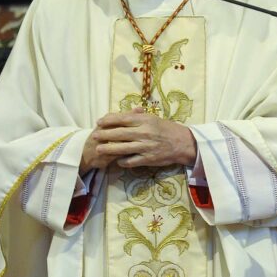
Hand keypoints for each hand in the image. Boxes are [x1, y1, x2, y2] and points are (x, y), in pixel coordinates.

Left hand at [80, 108, 196, 172]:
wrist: (182, 143)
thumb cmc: (165, 128)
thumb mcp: (152, 118)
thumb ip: (137, 116)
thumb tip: (120, 115)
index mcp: (145, 120)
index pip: (123, 119)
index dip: (109, 120)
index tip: (99, 122)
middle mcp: (144, 132)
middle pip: (120, 134)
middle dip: (105, 135)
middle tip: (94, 136)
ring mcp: (146, 146)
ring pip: (123, 148)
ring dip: (109, 149)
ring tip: (98, 150)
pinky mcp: (148, 159)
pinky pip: (131, 161)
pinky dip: (122, 161)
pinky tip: (116, 161)